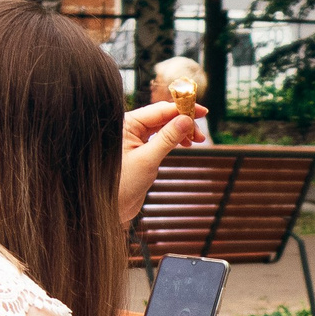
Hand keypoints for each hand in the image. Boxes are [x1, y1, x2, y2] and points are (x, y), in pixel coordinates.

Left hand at [119, 101, 203, 222]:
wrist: (111, 207)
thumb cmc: (121, 184)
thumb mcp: (148, 160)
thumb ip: (167, 139)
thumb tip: (186, 120)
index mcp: (127, 123)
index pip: (159, 110)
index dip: (182, 108)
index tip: (202, 111)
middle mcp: (130, 127)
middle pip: (163, 115)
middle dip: (184, 121)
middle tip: (201, 135)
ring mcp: (135, 137)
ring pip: (164, 126)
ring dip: (181, 131)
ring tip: (196, 141)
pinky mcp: (141, 149)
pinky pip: (160, 137)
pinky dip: (175, 139)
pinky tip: (185, 144)